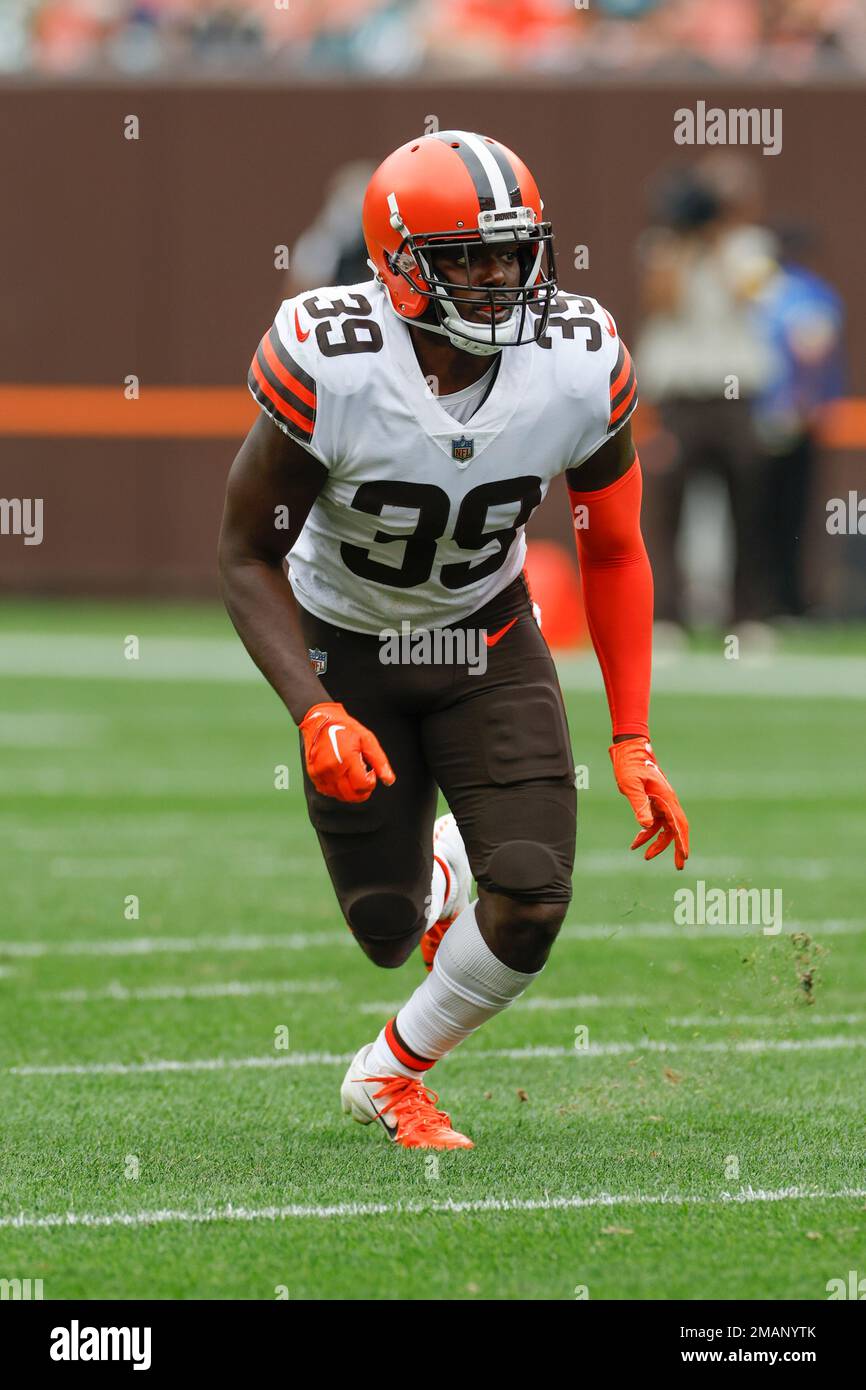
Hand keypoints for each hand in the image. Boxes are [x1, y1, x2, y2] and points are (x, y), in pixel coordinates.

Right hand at [300, 701, 395, 802]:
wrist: (319, 720)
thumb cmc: (344, 728)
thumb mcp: (367, 739)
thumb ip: (379, 761)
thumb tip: (389, 780)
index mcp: (347, 759)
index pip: (362, 786)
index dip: (371, 783)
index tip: (371, 773)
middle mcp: (332, 769)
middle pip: (351, 796)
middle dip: (362, 792)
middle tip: (365, 780)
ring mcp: (320, 773)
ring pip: (339, 796)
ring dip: (350, 792)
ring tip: (352, 775)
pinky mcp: (313, 774)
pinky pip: (327, 791)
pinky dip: (337, 790)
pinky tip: (342, 778)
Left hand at [609, 738, 688, 869]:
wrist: (629, 750)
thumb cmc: (630, 766)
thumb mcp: (631, 786)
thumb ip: (639, 805)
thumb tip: (646, 826)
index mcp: (666, 798)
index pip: (678, 824)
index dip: (681, 841)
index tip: (684, 856)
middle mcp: (667, 802)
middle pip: (676, 829)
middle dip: (677, 848)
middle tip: (678, 866)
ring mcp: (661, 803)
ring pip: (664, 828)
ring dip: (657, 843)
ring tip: (646, 856)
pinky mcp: (653, 803)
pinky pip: (654, 823)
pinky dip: (646, 834)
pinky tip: (635, 843)